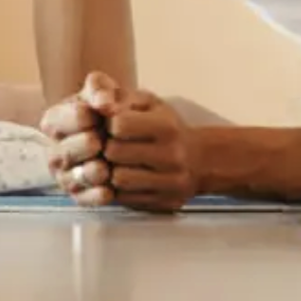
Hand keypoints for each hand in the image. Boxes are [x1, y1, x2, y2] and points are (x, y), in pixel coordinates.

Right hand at [41, 72, 115, 206]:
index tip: (96, 114)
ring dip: (91, 172)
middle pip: (62, 152)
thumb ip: (101, 88)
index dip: (77, 117)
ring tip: (106, 167)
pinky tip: (110, 189)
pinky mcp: (81, 195)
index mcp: (56, 121)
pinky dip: (97, 195)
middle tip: (99, 141)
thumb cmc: (113, 111)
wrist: (134, 136)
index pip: (57, 120)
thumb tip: (104, 102)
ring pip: (73, 178)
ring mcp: (67, 175)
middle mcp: (56, 150)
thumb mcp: (107, 92)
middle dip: (83, 145)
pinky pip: (85, 199)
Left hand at [43, 72, 197, 212]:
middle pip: (115, 152)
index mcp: (167, 126)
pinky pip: (125, 199)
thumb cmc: (167, 127)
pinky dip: (117, 189)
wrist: (201, 161)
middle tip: (107, 145)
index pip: (119, 124)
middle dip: (105, 147)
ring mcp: (169, 182)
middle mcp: (172, 155)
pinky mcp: (162, 203)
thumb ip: (120, 97)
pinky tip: (122, 177)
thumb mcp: (149, 103)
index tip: (111, 125)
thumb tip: (98, 104)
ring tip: (115, 163)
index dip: (108, 123)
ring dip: (109, 170)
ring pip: (118, 179)